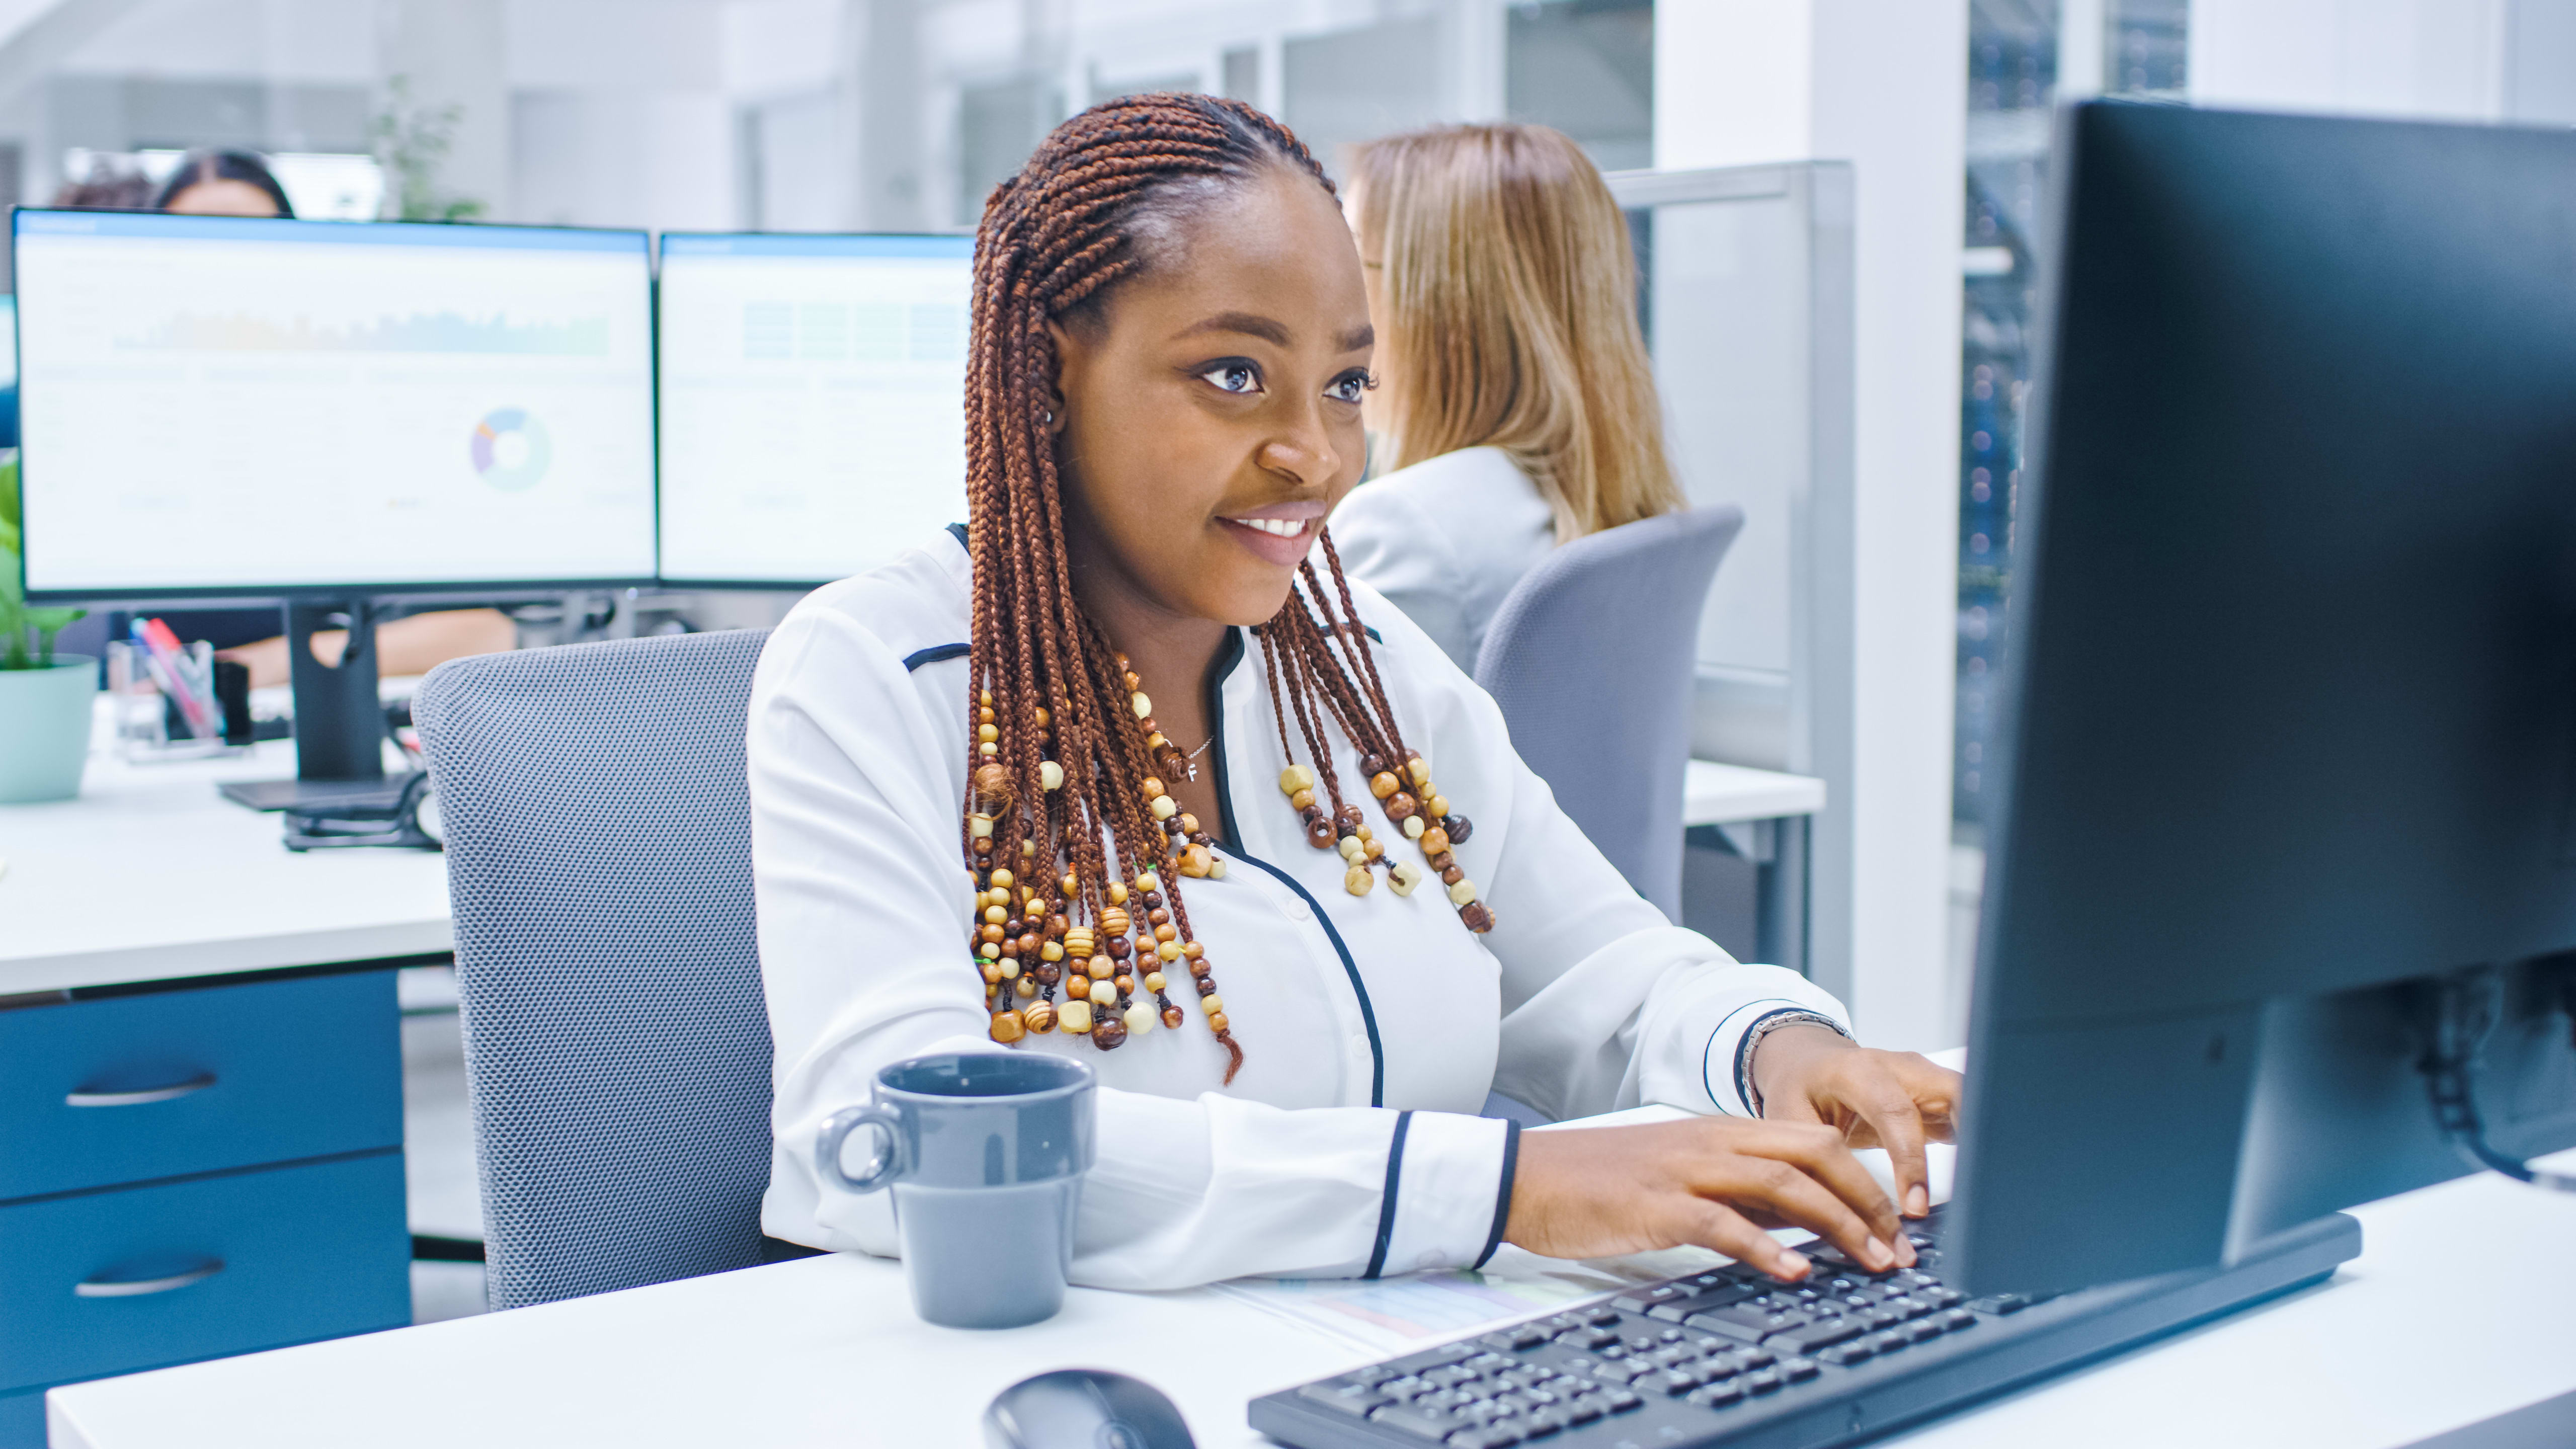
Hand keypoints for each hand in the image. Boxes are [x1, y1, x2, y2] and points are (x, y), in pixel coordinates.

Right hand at [1503, 1116, 1915, 1280]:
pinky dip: (1766, 1247)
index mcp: (1719, 1132)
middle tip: (1898, 1246)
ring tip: (1869, 1261)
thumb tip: (1799, 1224)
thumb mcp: (1680, 1176)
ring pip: (1782, 1184)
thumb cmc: (1601, 1182)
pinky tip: (1795, 1271)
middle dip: (1867, 1199)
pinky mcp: (1657, 1204)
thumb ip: (1737, 1192)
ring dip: (1836, 1224)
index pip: (1813, 1141)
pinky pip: (1723, 1222)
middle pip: (1813, 1153)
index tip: (1894, 1224)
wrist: (1530, 1178)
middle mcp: (1711, 1142)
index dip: (1864, 1180)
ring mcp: (1685, 1170)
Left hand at [1750, 1026, 1962, 1219]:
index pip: (1896, 1113)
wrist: (1808, 1063)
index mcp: (1859, 1071)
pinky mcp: (1939, 1098)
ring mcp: (1926, 1080)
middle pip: (1955, 1095)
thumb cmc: (1798, 1090)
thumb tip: (1842, 1220)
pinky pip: (1969, 1119)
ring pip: (1973, 1104)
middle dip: (1972, 1141)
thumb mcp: (1790, 1121)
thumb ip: (1816, 1163)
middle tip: (1974, 1196)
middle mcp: (1901, 1068)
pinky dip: (1978, 1149)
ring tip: (1984, 1195)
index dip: (1910, 1162)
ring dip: (1981, 1146)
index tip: (1915, 1208)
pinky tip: (1980, 1184)